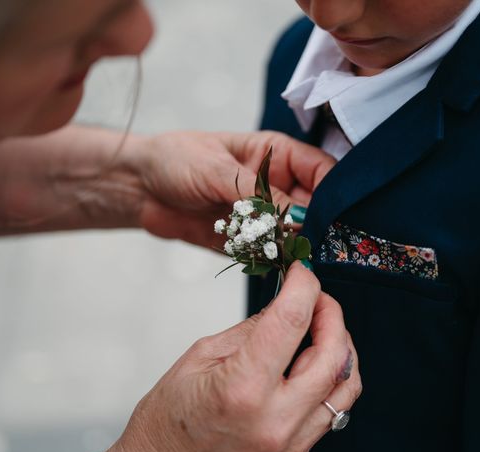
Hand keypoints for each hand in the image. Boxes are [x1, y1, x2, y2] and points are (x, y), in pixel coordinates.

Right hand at [64, 262, 360, 451]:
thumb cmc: (169, 422)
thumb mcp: (200, 358)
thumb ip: (250, 329)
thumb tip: (284, 306)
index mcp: (243, 388)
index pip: (291, 321)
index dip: (303, 286)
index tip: (302, 272)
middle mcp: (275, 418)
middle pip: (332, 353)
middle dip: (331, 313)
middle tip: (317, 298)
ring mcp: (291, 439)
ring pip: (345, 383)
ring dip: (341, 346)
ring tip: (322, 328)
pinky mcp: (297, 449)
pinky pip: (335, 408)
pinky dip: (334, 377)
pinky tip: (317, 362)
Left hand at [128, 130, 335, 246]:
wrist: (139, 188)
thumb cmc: (177, 160)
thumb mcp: (218, 171)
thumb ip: (258, 196)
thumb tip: (296, 220)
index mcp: (277, 156)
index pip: (321, 170)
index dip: (335, 191)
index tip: (340, 215)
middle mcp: (277, 185)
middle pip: (315, 206)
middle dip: (321, 224)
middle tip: (328, 245)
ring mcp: (263, 215)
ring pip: (296, 233)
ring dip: (300, 246)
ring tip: (307, 258)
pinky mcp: (248, 240)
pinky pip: (272, 252)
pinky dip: (278, 261)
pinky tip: (284, 268)